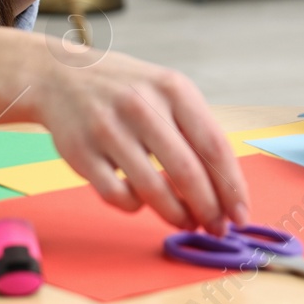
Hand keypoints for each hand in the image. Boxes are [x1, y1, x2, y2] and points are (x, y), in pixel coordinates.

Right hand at [29, 47, 250, 234]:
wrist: (62, 76)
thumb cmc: (128, 91)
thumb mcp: (167, 91)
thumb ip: (196, 131)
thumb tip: (226, 189)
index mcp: (173, 89)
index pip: (214, 145)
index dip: (231, 186)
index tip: (241, 214)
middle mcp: (141, 106)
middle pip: (187, 171)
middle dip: (208, 209)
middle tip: (217, 228)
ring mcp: (108, 129)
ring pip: (152, 189)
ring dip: (176, 215)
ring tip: (186, 221)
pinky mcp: (81, 153)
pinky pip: (118, 195)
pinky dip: (136, 207)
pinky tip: (142, 203)